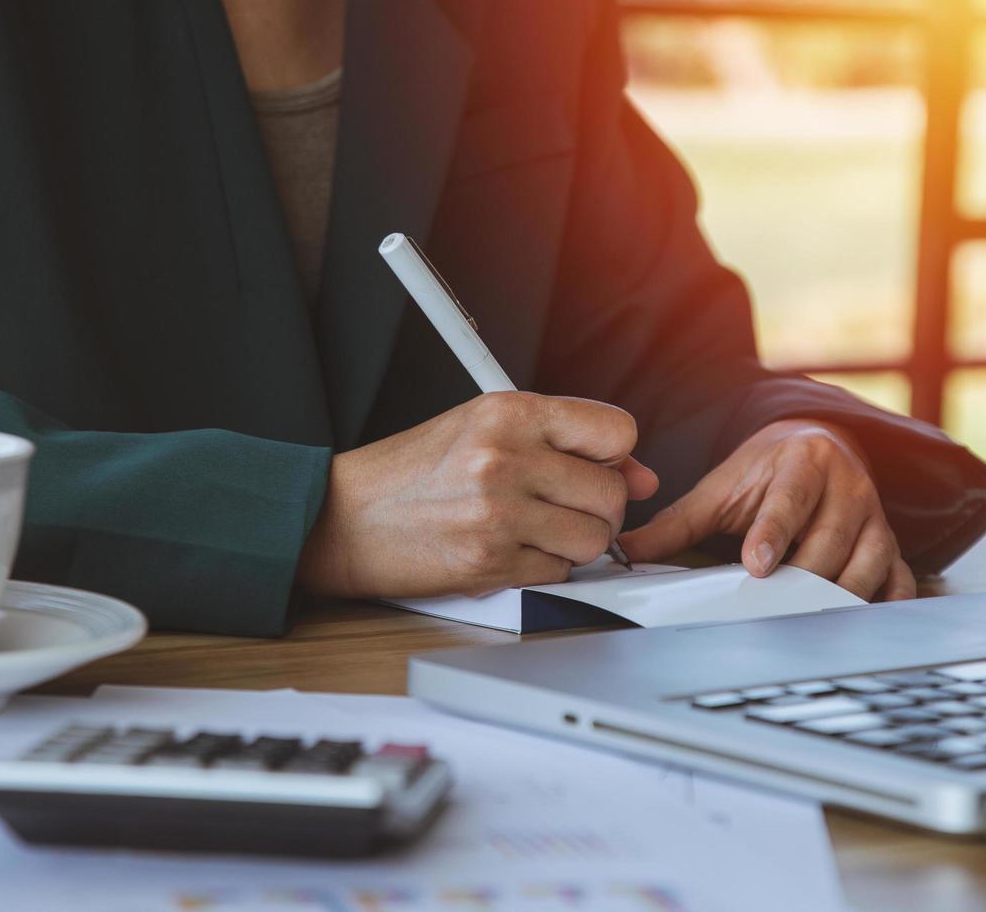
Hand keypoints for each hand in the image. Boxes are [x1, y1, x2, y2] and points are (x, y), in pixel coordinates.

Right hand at [297, 392, 658, 598]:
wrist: (342, 518)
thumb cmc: (413, 472)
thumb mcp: (484, 430)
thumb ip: (565, 443)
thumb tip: (643, 476)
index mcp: (507, 412)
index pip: (615, 431)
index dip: (615, 455)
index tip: (595, 466)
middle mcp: (505, 457)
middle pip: (612, 493)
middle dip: (599, 508)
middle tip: (562, 507)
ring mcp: (497, 513)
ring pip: (594, 539)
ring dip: (575, 543)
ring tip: (536, 529)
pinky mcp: (489, 563)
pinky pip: (558, 573)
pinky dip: (543, 568)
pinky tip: (509, 550)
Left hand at [619, 418, 913, 600]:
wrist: (817, 442)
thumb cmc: (765, 471)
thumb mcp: (720, 488)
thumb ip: (675, 523)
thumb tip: (625, 552)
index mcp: (802, 461)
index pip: (789, 500)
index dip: (774, 533)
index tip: (755, 564)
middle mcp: (847, 485)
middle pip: (831, 539)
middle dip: (803, 574)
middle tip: (776, 604)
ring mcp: (874, 515)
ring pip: (869, 561)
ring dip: (841, 592)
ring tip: (810, 614)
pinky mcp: (891, 541)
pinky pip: (900, 576)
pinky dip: (890, 599)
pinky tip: (867, 618)